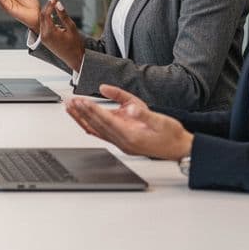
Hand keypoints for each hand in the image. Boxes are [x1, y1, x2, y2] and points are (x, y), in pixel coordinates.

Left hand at [36, 0, 87, 72]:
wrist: (74, 59)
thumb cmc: (75, 45)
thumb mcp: (72, 28)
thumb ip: (64, 16)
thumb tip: (58, 4)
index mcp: (49, 32)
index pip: (46, 14)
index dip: (50, 4)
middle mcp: (44, 35)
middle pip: (42, 16)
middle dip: (47, 6)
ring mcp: (43, 38)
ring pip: (42, 21)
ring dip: (47, 12)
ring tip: (53, 4)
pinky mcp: (44, 40)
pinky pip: (43, 26)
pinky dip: (47, 19)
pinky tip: (53, 15)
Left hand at [65, 84, 192, 160]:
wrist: (179, 149)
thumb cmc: (171, 134)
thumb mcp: (159, 119)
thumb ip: (142, 112)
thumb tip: (130, 108)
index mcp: (131, 136)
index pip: (106, 120)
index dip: (92, 110)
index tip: (81, 101)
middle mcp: (123, 141)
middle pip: (97, 125)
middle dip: (82, 113)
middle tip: (69, 101)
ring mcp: (121, 143)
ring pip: (96, 131)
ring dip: (82, 119)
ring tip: (70, 108)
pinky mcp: (122, 142)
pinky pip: (102, 134)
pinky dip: (90, 126)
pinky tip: (82, 120)